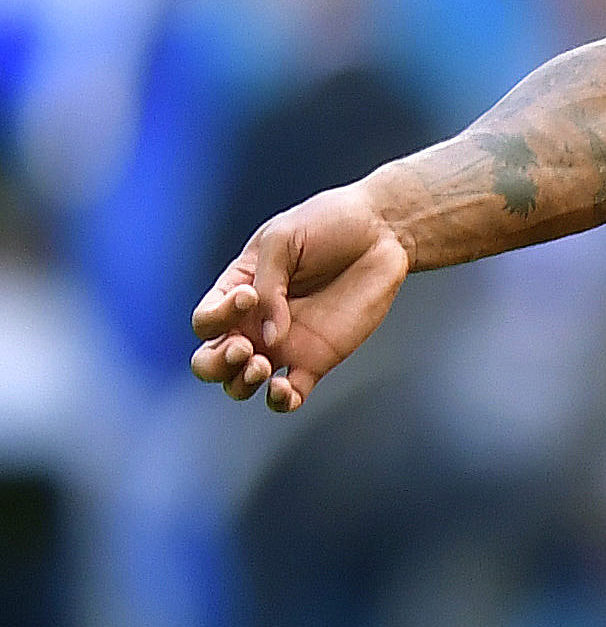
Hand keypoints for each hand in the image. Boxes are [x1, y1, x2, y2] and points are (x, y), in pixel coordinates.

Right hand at [190, 181, 411, 412]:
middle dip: (216, 364)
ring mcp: (285, 345)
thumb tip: (269, 338)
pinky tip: (284, 390)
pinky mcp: (317, 360)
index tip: (249, 296)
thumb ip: (269, 286)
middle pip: (211, 362)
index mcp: (236, 291)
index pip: (205, 321)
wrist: (380, 233)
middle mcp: (254, 323)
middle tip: (244, 349)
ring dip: (242, 384)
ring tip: (263, 366)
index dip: (216, 318)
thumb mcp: (283, 241)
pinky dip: (280, 401)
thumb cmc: (326, 225)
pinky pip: (290, 395)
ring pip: (243, 384)